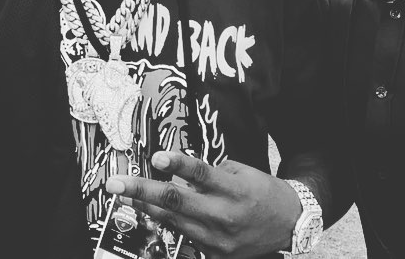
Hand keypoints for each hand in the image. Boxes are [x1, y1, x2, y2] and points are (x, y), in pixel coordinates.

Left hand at [105, 151, 301, 258]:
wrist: (290, 225)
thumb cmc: (263, 192)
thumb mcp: (242, 172)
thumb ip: (210, 174)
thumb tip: (178, 172)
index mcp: (235, 190)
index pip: (202, 174)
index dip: (178, 164)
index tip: (156, 156)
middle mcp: (225, 216)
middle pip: (176, 201)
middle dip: (141, 191)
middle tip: (115, 183)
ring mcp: (218, 239)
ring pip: (172, 220)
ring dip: (144, 207)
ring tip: (124, 195)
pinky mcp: (214, 254)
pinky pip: (183, 234)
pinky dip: (166, 221)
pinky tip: (150, 210)